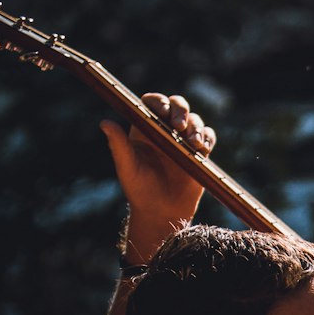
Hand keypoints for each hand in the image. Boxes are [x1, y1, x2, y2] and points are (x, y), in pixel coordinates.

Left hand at [101, 92, 214, 229]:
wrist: (161, 212)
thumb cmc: (139, 190)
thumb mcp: (127, 167)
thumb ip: (118, 145)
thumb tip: (104, 122)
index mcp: (145, 127)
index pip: (152, 103)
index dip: (159, 102)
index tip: (162, 112)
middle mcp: (165, 129)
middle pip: (177, 105)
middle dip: (181, 110)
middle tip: (178, 126)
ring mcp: (184, 140)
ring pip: (194, 120)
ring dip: (196, 126)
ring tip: (193, 143)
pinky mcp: (199, 152)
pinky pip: (208, 137)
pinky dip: (207, 139)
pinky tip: (202, 149)